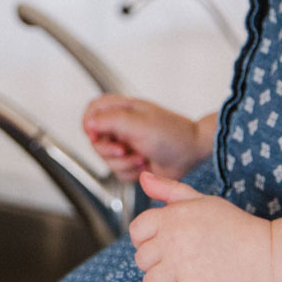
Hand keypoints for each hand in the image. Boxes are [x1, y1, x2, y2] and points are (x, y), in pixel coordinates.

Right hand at [83, 95, 207, 181]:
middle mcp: (122, 126)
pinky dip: (130, 172)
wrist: (192, 154)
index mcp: (122, 109)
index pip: (92, 110)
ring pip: (106, 159)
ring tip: (141, 157)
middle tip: (124, 149)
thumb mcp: (137, 123)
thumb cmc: (172, 134)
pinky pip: (118, 172)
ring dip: (123, 163)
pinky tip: (144, 165)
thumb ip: (109, 120)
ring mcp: (127, 144)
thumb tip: (88, 122)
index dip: (89, 124)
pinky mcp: (132, 162)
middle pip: (95, 139)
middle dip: (109, 150)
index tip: (96, 135)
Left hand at [129, 171, 272, 281]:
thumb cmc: (237, 228)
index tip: (166, 246)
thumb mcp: (203, 201)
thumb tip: (143, 178)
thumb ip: (169, 190)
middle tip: (185, 263)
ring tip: (191, 278)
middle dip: (159, 264)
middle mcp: (172, 241)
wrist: (271, 256)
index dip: (147, 241)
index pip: (136, 232)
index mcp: (172, 217)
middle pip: (141, 261)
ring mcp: (182, 269)